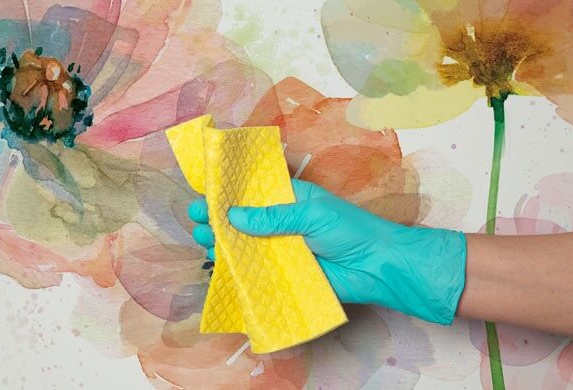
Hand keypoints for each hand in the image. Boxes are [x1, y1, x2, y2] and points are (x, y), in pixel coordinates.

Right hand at [188, 179, 466, 324]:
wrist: (375, 266)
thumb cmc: (349, 229)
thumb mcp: (312, 212)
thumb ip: (274, 215)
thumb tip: (233, 216)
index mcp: (288, 200)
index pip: (252, 193)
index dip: (227, 193)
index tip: (203, 194)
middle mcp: (279, 224)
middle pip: (241, 221)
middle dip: (217, 219)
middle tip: (196, 220)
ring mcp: (278, 250)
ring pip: (243, 246)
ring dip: (221, 243)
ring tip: (203, 240)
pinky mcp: (281, 275)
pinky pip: (254, 272)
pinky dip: (234, 269)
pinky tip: (216, 266)